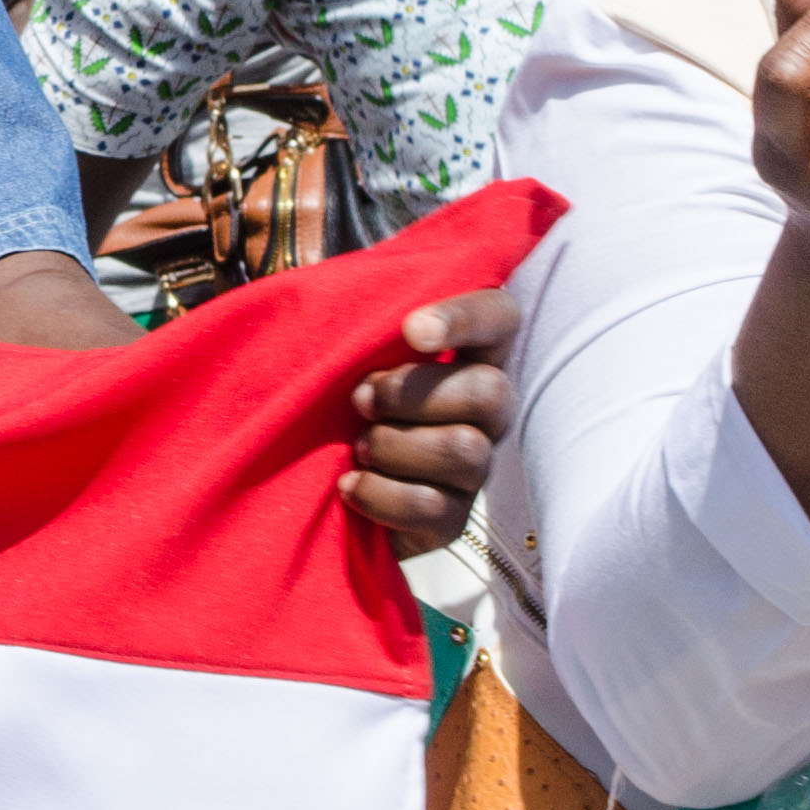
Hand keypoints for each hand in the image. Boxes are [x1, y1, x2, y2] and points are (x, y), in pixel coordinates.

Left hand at [343, 286, 519, 551]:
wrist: (310, 478)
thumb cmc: (337, 395)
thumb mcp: (345, 347)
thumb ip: (361, 315)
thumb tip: (354, 292)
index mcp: (467, 353)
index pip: (499, 317)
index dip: (465, 319)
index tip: (411, 330)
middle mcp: (485, 410)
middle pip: (490, 392)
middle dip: (413, 394)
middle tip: (361, 400)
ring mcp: (474, 466)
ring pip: (464, 450)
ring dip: (392, 445)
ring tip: (356, 446)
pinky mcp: (452, 517)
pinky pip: (433, 507)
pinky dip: (381, 495)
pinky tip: (349, 485)